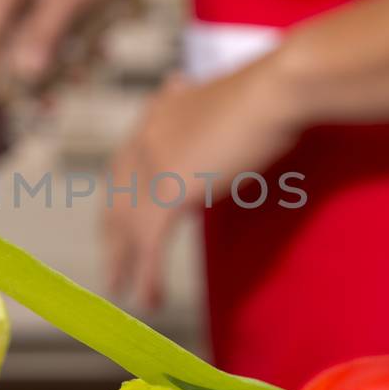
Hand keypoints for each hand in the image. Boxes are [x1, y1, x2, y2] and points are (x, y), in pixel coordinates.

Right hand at [0, 0, 180, 97]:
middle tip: (45, 106)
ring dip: (59, 66)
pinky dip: (74, 52)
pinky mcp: (55, 7)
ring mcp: (34, 0)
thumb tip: (23, 74)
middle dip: (30, 76)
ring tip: (81, 79)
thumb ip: (45, 35)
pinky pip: (56, 40)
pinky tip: (99, 54)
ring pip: (36, 48)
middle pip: (9, 47)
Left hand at [104, 56, 301, 309]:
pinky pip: (152, 242)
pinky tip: (150, 298)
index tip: (115, 220)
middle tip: (111, 266)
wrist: (277, 90)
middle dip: (113, 235)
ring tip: (120, 292)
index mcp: (157, 116)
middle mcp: (146, 138)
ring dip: (124, 263)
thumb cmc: (269, 93)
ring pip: (129, 225)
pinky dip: (149, 274)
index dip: (119, 196)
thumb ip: (206, 127)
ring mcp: (155, 164)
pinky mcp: (173, 190)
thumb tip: (201, 142)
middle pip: (117, 197)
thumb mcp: (227, 110)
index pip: (125, 163)